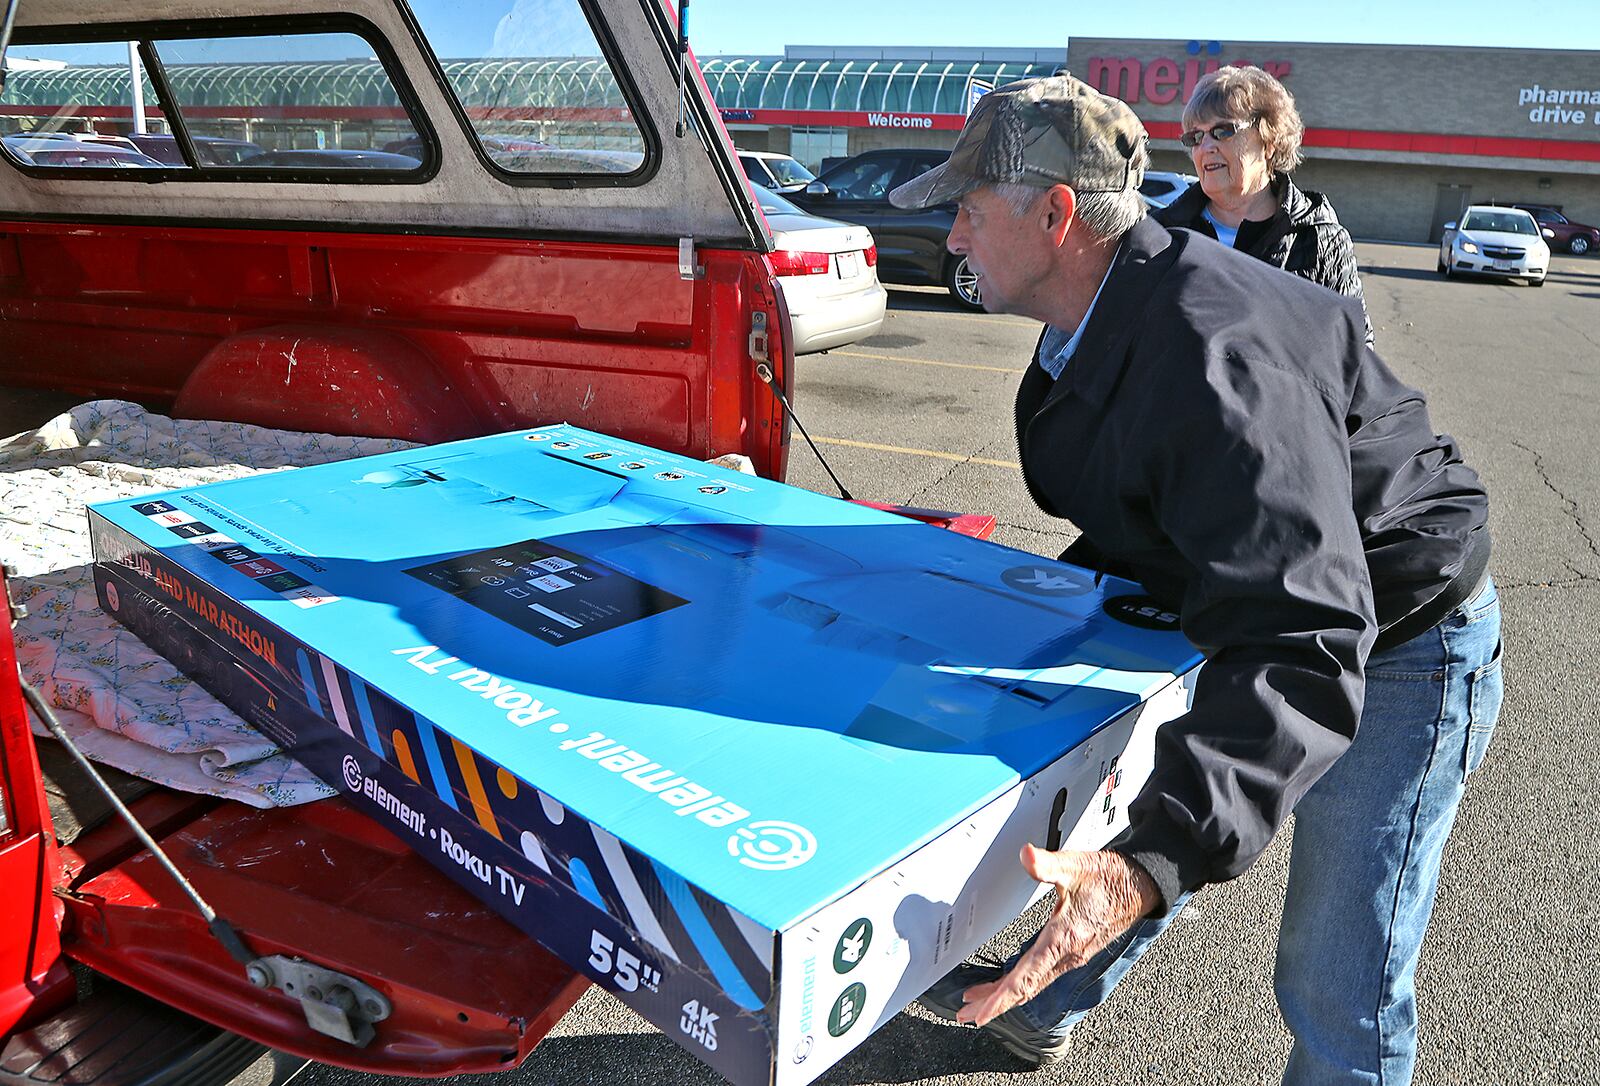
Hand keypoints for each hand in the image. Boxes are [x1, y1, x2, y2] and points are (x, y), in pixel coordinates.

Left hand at [956, 846, 1160, 1026]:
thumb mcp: (1076, 866)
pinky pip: (1043, 976)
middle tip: (968, 1015)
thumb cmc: (1111, 879)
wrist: (1140, 885)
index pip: (1025, 979)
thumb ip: (1048, 863)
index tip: (979, 1014)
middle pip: (1025, 989)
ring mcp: (1072, 956)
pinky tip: (1011, 981)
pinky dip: (1022, 983)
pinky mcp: (1075, 952)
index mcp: (1063, 940)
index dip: (999, 998)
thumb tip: (1026, 856)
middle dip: (995, 1004)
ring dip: (1006, 996)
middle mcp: (1068, 955)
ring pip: (1033, 984)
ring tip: (980, 1001)